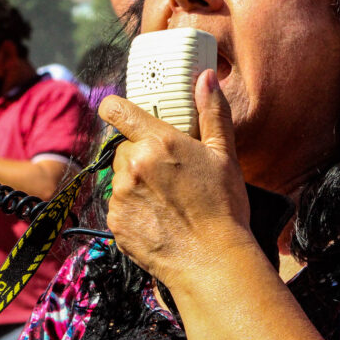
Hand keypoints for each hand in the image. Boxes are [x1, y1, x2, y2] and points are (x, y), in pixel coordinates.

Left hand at [98, 70, 251, 287]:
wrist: (212, 262)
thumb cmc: (224, 208)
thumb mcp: (225, 155)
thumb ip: (212, 113)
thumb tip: (206, 77)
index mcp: (158, 142)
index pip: (117, 110)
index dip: (117, 109)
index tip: (121, 113)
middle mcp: (133, 165)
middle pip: (125, 148)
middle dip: (142, 155)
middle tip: (170, 173)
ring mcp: (120, 195)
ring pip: (121, 177)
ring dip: (137, 182)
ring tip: (169, 200)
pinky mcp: (115, 222)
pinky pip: (119, 206)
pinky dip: (134, 209)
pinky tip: (160, 219)